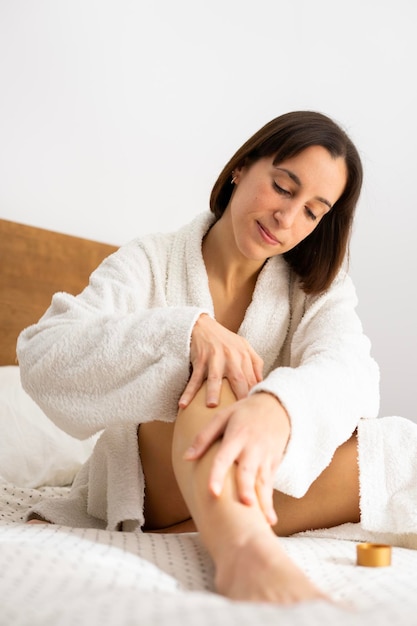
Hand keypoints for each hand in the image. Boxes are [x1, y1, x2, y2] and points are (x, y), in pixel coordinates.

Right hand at [179, 314, 263, 408]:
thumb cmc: (226, 340)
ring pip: (214, 377)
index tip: (254, 409)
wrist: (204, 325)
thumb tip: (262, 384)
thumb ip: (256, 364)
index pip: (252, 379)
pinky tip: (183, 404)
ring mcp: (214, 358)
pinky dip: (188, 391)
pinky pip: (194, 378)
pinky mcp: (200, 359)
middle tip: (240, 412)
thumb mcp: (245, 347)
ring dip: (213, 391)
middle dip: (240, 395)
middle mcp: (231, 356)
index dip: (254, 394)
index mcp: (244, 356)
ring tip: (211, 405)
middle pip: (238, 379)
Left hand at [184, 392, 290, 524]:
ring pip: (264, 482)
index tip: (212, 492)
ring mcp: (265, 457)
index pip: (224, 457)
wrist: (276, 406)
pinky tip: (269, 520)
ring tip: (263, 522)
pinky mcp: (274, 464)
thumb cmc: (244, 412)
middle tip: (245, 506)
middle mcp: (252, 449)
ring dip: (264, 502)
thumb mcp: (222, 416)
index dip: (218, 475)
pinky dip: (270, 501)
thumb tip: (186, 457)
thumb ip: (204, 437)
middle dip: (247, 489)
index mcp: (236, 436)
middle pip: (248, 471)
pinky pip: (270, 484)